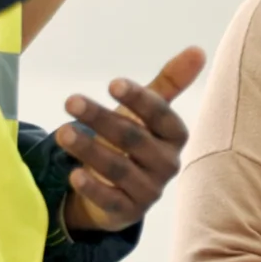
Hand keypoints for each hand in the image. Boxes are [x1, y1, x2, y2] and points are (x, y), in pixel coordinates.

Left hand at [56, 47, 203, 235]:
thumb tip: (198, 50)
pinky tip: (73, 174)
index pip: (162, 116)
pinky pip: (111, 200)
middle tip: (71, 100)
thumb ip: (170, 83)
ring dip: (90, 149)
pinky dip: (93, 188)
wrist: (122, 191)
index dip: (140, 100)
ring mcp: (149, 190)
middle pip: (135, 139)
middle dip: (102, 119)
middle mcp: (167, 164)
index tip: (112, 84)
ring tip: (62, 132)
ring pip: (119, 169)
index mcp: (175, 136)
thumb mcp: (148, 113)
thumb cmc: (135, 142)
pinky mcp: (128, 212)